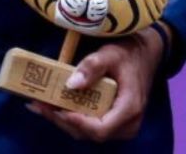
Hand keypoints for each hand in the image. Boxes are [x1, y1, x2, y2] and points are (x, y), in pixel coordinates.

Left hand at [27, 30, 165, 141]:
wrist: (147, 54)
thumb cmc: (130, 53)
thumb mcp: (112, 53)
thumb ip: (92, 66)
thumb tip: (70, 84)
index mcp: (129, 108)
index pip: (100, 129)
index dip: (76, 123)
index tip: (56, 109)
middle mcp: (127, 124)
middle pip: (89, 133)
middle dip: (61, 120)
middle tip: (38, 104)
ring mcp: (121, 126)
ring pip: (87, 132)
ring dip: (62, 120)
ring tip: (40, 104)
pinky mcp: (114, 123)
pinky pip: (90, 126)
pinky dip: (71, 117)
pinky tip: (53, 106)